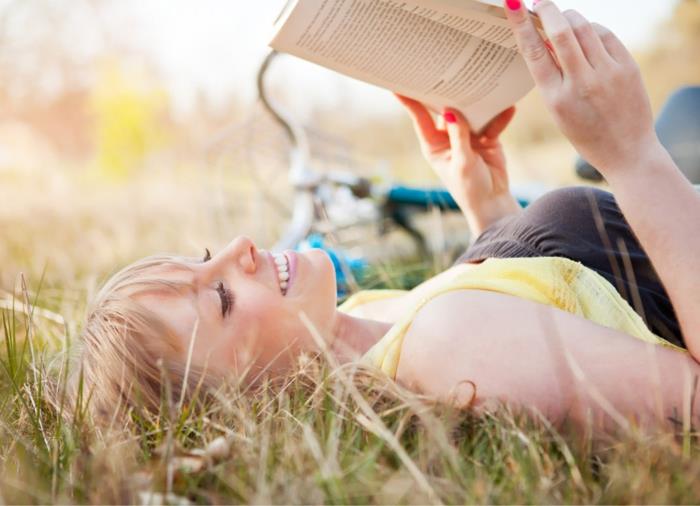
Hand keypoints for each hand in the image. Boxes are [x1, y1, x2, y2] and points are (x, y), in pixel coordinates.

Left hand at [396, 94, 520, 234]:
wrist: (493, 202)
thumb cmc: (470, 188)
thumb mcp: (462, 162)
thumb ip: (458, 136)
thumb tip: (450, 110)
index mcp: (434, 144)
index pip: (419, 117)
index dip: (409, 100)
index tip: (398, 83)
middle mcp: (448, 137)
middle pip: (445, 108)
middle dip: (447, 91)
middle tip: (446, 67)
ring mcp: (467, 136)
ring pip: (470, 112)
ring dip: (477, 101)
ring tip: (482, 82)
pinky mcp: (486, 137)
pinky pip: (492, 122)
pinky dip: (500, 116)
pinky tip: (508, 106)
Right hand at [504, 0, 659, 176]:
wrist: (626, 151)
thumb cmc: (586, 132)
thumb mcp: (558, 111)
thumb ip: (551, 77)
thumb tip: (546, 40)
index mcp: (556, 99)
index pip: (535, 52)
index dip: (522, 25)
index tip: (514, 4)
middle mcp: (581, 83)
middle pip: (562, 32)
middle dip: (548, 10)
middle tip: (539, 2)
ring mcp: (607, 74)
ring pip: (584, 28)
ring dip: (569, 17)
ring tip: (561, 17)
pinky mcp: (627, 67)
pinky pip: (605, 36)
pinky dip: (591, 28)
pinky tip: (586, 32)